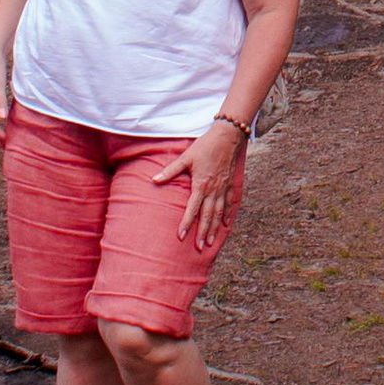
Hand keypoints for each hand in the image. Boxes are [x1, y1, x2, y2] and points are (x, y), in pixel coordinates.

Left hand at [156, 116, 243, 245]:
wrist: (228, 136)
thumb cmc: (205, 146)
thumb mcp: (186, 157)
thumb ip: (170, 170)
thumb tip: (154, 180)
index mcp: (201, 185)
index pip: (192, 209)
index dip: (186, 223)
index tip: (181, 236)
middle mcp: (213, 190)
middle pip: (207, 216)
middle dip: (202, 232)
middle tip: (198, 247)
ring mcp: (223, 189)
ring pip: (218, 213)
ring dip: (214, 229)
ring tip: (209, 242)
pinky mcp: (229, 185)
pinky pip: (228, 204)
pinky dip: (226, 215)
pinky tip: (224, 225)